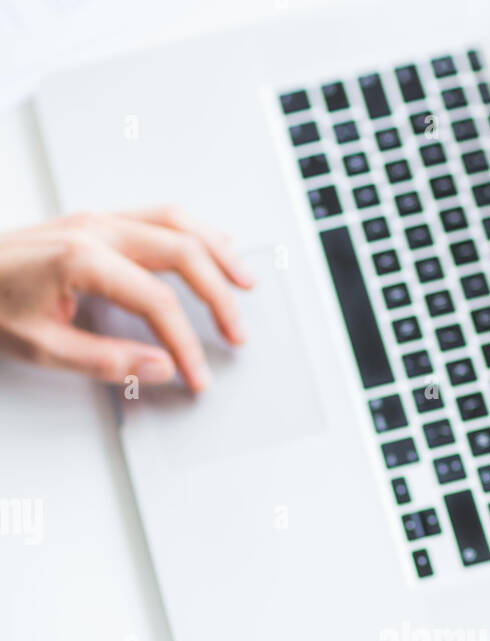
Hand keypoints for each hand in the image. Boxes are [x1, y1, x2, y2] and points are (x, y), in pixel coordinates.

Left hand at [0, 206, 253, 390]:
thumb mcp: (42, 347)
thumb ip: (106, 361)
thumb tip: (159, 368)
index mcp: (83, 259)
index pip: (157, 303)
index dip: (186, 343)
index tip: (196, 374)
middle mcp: (95, 229)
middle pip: (182, 252)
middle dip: (218, 296)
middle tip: (236, 333)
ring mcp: (97, 219)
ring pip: (176, 222)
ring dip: (217, 250)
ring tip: (244, 280)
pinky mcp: (96, 221)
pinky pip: (158, 215)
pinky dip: (194, 232)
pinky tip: (211, 247)